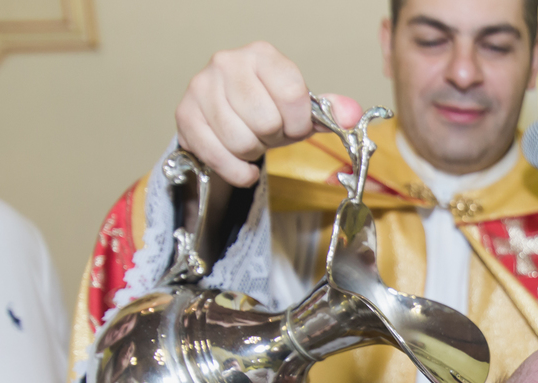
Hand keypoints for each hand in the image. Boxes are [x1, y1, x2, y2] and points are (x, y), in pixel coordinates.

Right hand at [175, 41, 363, 186]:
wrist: (221, 115)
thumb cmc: (265, 109)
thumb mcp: (300, 109)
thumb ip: (328, 112)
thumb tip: (352, 115)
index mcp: (263, 56)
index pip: (294, 95)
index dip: (299, 122)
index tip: (294, 126)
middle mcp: (228, 63)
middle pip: (266, 121)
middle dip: (273, 137)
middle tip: (268, 132)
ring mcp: (202, 86)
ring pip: (241, 141)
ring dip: (253, 152)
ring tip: (251, 140)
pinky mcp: (185, 114)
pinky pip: (218, 156)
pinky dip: (236, 170)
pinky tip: (241, 163)